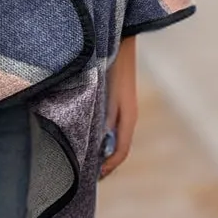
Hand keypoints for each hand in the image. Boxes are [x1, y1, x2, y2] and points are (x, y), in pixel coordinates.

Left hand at [99, 35, 137, 179]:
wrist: (118, 41)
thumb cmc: (110, 65)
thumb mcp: (106, 93)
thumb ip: (104, 117)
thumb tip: (100, 143)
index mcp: (128, 117)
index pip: (121, 151)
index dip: (109, 166)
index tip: (95, 176)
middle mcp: (128, 116)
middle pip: (119, 147)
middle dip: (106, 163)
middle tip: (90, 175)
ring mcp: (124, 109)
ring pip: (115, 137)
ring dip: (104, 151)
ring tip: (89, 161)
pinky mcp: (117, 101)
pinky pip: (112, 126)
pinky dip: (103, 137)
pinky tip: (91, 137)